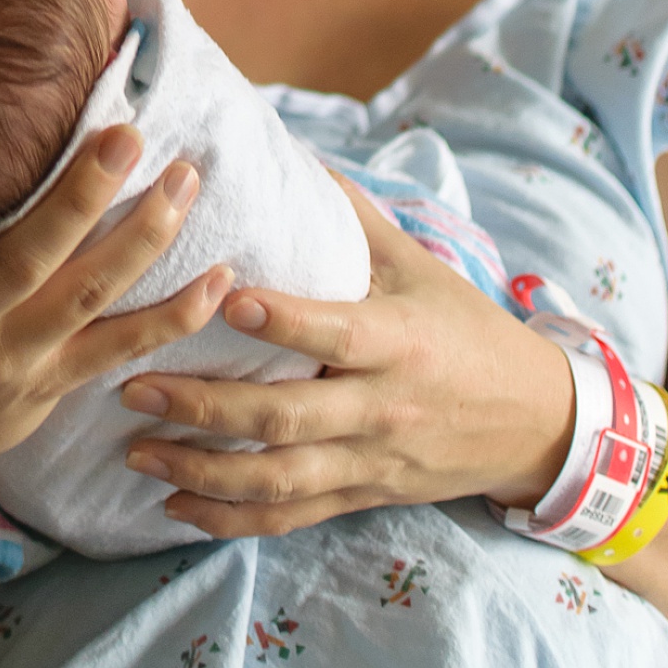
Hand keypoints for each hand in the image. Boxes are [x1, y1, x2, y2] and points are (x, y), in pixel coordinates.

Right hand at [0, 128, 234, 542]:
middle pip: (21, 260)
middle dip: (78, 199)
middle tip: (126, 136)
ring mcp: (11, 356)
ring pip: (86, 297)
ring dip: (144, 238)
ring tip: (185, 178)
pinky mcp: (52, 382)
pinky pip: (120, 348)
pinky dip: (173, 318)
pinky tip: (219, 277)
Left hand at [119, 174, 575, 537]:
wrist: (535, 421)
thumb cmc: (464, 327)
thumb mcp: (419, 264)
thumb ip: (350, 215)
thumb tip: (282, 148)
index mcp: (398, 342)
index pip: (335, 334)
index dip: (284, 322)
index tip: (224, 298)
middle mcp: (380, 408)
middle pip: (286, 418)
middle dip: (204, 407)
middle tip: (131, 386)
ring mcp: (369, 461)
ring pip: (278, 478)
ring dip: (201, 471)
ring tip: (135, 451)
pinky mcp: (361, 498)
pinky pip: (290, 518)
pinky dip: (230, 520)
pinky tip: (174, 504)